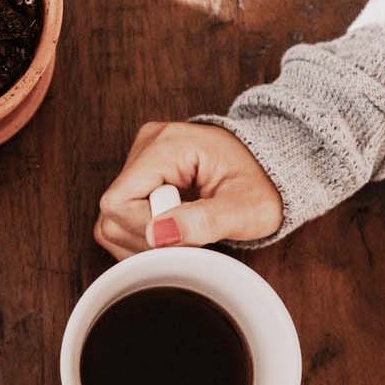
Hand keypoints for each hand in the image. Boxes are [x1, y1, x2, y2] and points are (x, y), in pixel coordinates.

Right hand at [94, 122, 281, 258]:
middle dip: (148, 239)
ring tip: (184, 231)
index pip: (120, 202)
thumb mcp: (246, 209)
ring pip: (112, 219)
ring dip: (145, 240)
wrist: (273, 169)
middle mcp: (147, 144)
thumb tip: (158, 234)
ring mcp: (141, 157)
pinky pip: (121, 216)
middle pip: (112, 213)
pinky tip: (174, 228)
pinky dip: (144, 234)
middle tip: (189, 236)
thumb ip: (205, 222)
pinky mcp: (141, 173)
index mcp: (167, 145)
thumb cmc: (264, 185)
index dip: (146, 232)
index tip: (186, 236)